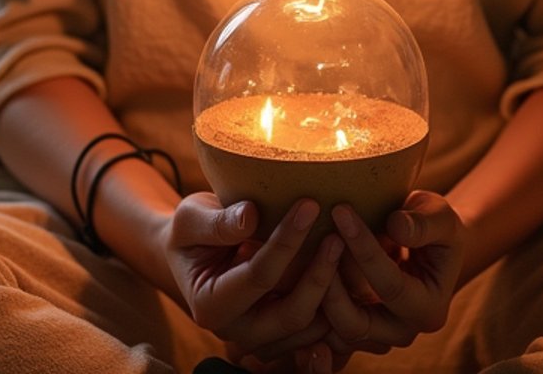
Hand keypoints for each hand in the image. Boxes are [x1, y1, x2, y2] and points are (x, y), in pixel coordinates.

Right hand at [165, 192, 344, 363]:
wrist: (194, 252)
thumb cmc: (191, 230)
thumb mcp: (190, 218)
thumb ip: (217, 223)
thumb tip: (250, 215)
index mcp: (211, 305)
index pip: (259, 276)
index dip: (287, 241)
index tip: (310, 204)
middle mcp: (238, 331)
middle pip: (291, 314)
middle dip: (319, 275)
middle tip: (338, 234)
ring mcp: (263, 338)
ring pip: (312, 327)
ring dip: (335, 291)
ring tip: (352, 248)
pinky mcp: (283, 335)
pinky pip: (319, 328)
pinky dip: (338, 302)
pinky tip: (351, 266)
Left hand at [318, 191, 464, 363]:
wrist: (427, 245)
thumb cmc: (434, 226)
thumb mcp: (440, 217)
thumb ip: (425, 223)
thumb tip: (397, 226)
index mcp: (429, 309)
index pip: (390, 285)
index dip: (364, 248)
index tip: (340, 210)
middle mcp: (402, 332)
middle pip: (357, 323)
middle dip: (332, 281)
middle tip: (315, 238)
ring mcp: (375, 336)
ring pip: (334, 330)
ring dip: (317, 293)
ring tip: (305, 249)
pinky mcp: (354, 330)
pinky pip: (324, 329)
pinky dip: (310, 304)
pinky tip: (293, 270)